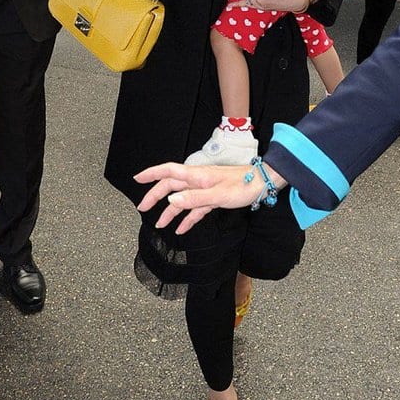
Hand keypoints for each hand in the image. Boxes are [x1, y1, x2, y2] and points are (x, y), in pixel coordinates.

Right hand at [135, 162, 286, 234]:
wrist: (263, 184)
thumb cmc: (243, 186)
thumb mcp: (218, 195)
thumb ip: (194, 198)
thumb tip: (171, 200)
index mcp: (197, 176)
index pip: (168, 171)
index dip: (152, 174)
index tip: (137, 179)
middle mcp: (198, 180)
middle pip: (171, 186)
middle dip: (155, 195)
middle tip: (142, 207)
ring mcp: (206, 189)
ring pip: (182, 199)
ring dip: (170, 211)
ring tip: (159, 223)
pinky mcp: (214, 197)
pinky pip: (196, 208)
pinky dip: (188, 218)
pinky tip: (182, 228)